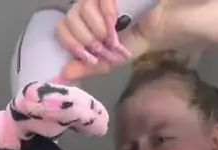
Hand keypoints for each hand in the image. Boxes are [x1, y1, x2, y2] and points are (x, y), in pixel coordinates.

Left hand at [56, 0, 191, 81]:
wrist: (156, 30)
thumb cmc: (131, 43)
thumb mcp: (107, 61)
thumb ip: (86, 67)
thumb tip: (62, 75)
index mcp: (81, 23)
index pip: (60, 28)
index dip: (71, 42)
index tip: (88, 54)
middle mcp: (86, 6)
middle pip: (70, 19)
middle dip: (87, 39)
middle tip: (104, 45)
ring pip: (82, 9)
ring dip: (98, 28)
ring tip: (113, 34)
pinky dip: (106, 12)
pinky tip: (116, 20)